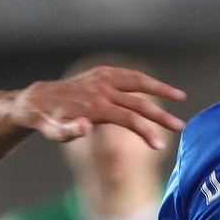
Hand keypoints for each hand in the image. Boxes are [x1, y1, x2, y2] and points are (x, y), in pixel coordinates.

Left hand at [14, 65, 185, 149]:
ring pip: (138, 81)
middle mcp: (102, 90)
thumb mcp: (55, 132)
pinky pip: (128, 74)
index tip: (158, 146)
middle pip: (139, 102)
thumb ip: (70, 131)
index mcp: (95, 107)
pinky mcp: (101, 72)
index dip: (145, 132)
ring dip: (160, 88)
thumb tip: (85, 127)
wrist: (38, 100)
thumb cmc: (50, 122)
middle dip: (161, 116)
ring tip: (179, 96)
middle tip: (181, 127)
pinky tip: (157, 86)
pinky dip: (145, 80)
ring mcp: (103, 78)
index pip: (128, 119)